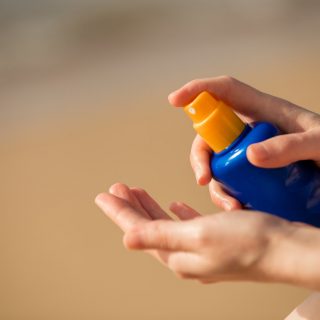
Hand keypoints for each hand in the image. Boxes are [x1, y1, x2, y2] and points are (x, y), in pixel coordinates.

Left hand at [95, 183, 291, 283]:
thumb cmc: (247, 242)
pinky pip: (187, 224)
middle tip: (118, 188)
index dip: (119, 211)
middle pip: (148, 227)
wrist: (285, 249)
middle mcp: (185, 256)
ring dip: (151, 207)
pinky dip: (177, 213)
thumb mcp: (198, 236)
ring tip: (138, 192)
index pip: (137, 230)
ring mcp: (200, 249)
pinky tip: (174, 205)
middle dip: (131, 207)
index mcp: (177, 256)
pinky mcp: (214, 240)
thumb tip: (126, 239)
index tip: (103, 195)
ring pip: (165, 224)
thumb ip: (160, 236)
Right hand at [168, 76, 319, 209]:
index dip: (197, 90)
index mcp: (262, 110)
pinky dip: (226, 194)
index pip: (223, 91)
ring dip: (213, 182)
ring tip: (230, 205)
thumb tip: (251, 155)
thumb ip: (292, 146)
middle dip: (200, 155)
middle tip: (203, 178)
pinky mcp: (251, 170)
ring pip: (215, 160)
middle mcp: (249, 128)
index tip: (174, 100)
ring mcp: (247, 149)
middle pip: (210, 132)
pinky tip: (237, 208)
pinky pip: (228, 178)